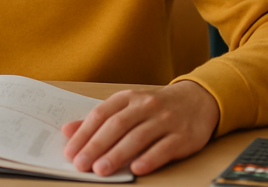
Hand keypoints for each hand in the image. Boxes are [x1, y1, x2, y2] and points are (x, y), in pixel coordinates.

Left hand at [61, 80, 218, 176]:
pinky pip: (164, 148)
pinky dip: (149, 159)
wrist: (198, 100)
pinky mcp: (182, 136)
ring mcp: (165, 120)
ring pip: (138, 137)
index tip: (70, 152)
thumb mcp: (128, 106)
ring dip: (117, 154)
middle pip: (117, 126)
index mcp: (129, 98)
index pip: (102, 114)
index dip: (84, 134)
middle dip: (97, 146)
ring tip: (101, 169)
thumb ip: (99, 119)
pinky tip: (136, 169)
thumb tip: (68, 131)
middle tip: (81, 163)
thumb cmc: (156, 107)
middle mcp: (146, 106)